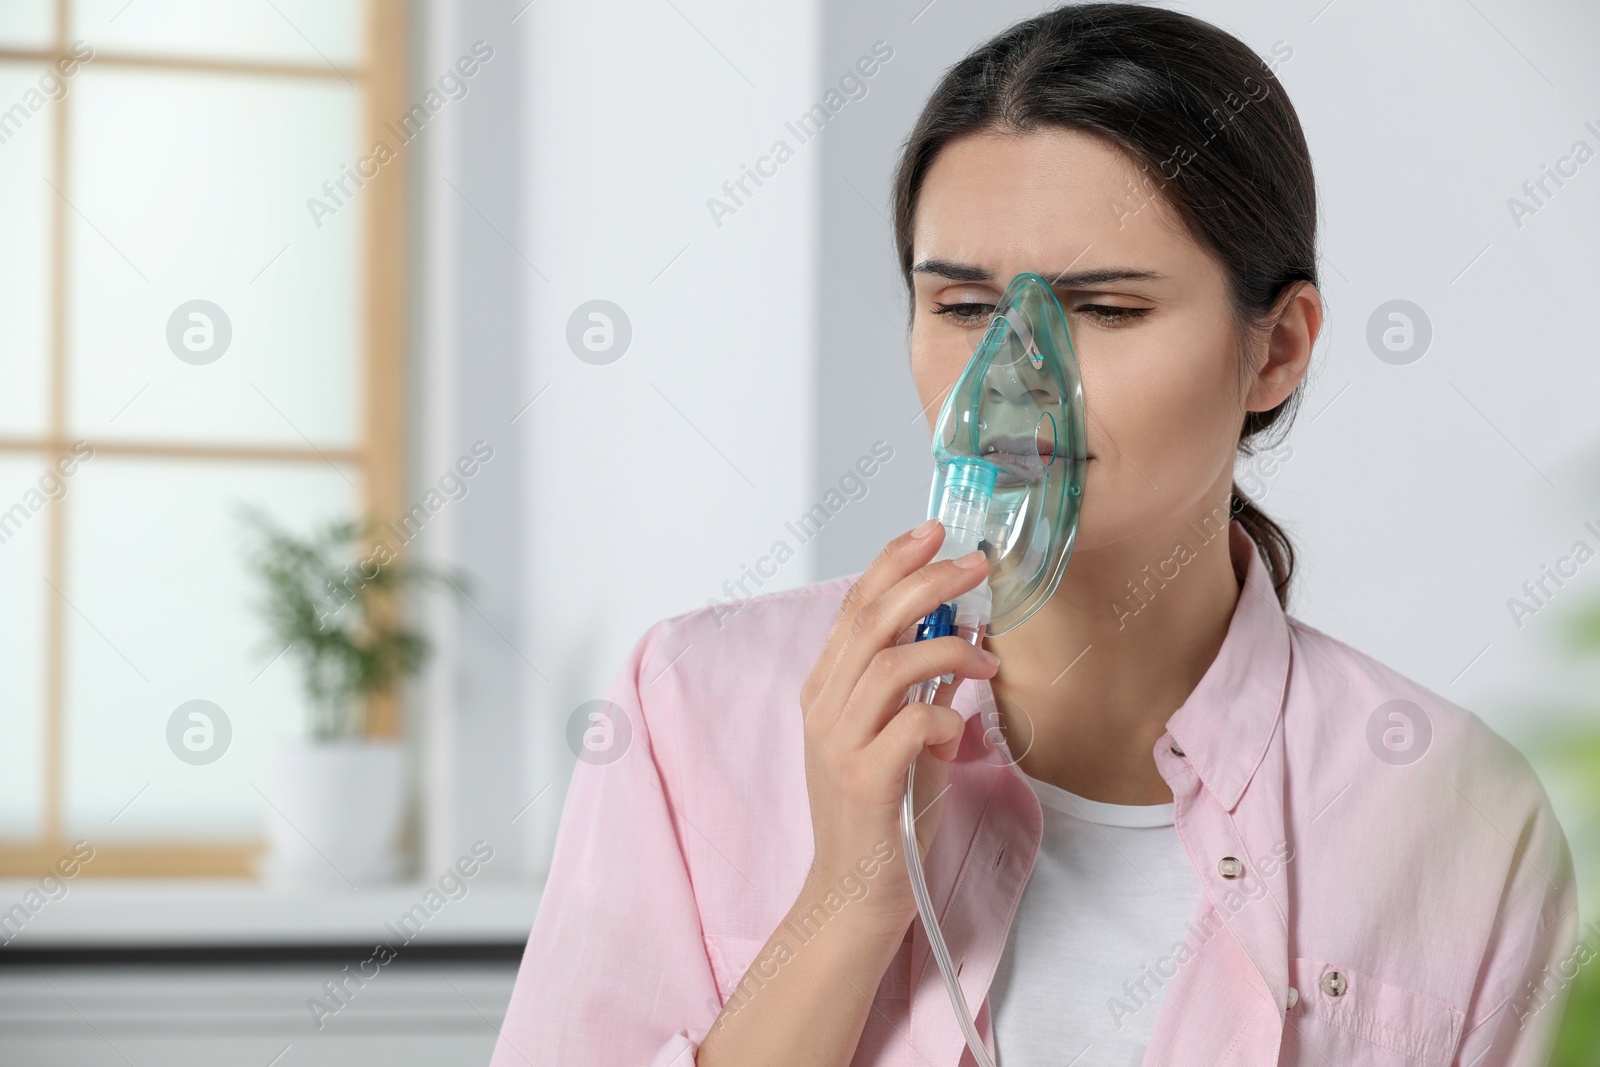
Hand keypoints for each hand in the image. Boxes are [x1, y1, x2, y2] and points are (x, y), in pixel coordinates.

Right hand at [797, 519, 996, 933]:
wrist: (854, 892)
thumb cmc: (882, 814)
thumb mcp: (900, 739)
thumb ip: (920, 691)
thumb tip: (963, 643)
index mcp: (826, 689)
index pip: (855, 605)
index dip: (893, 561)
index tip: (934, 530)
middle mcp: (824, 707)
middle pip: (871, 619)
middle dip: (927, 580)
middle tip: (975, 563)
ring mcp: (839, 743)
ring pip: (890, 662)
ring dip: (948, 647)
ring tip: (987, 656)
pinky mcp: (864, 780)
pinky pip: (911, 723)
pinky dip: (946, 713)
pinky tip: (962, 724)